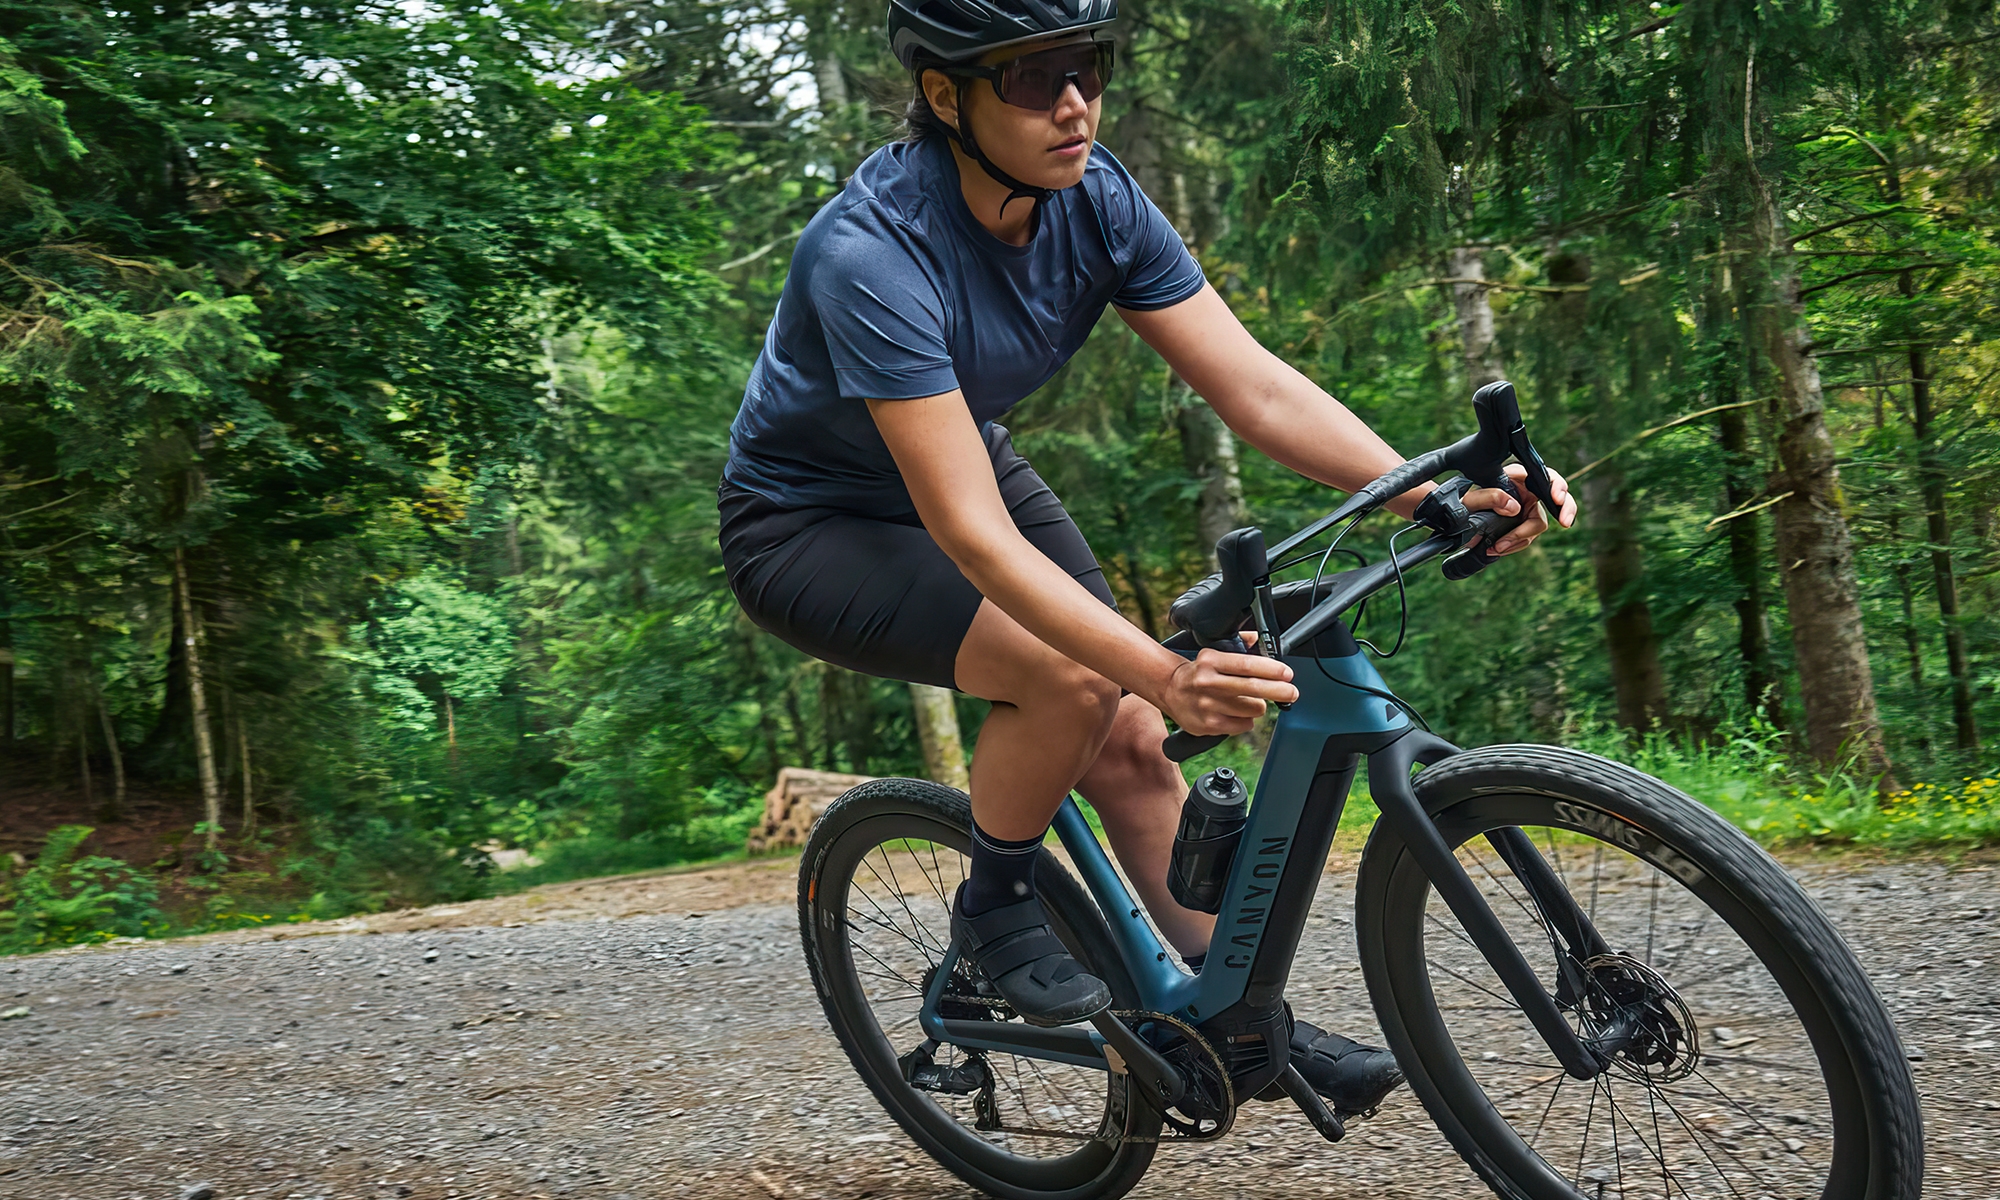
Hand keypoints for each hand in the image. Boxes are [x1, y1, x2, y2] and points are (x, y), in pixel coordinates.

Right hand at [1159, 639, 1298, 736]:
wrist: (1170, 690)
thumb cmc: (1198, 671)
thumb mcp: (1213, 652)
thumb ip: (1239, 644)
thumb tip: (1259, 639)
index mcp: (1210, 660)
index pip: (1247, 664)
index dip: (1272, 669)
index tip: (1287, 673)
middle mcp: (1207, 682)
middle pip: (1253, 688)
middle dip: (1279, 690)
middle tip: (1291, 692)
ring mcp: (1207, 705)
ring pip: (1252, 709)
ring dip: (1258, 705)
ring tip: (1248, 700)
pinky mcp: (1209, 725)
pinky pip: (1243, 724)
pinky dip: (1246, 720)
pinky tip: (1236, 712)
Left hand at [1463, 464, 1578, 556]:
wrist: (1455, 518)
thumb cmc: (1462, 502)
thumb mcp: (1470, 498)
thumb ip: (1489, 497)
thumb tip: (1514, 507)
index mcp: (1518, 476)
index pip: (1547, 477)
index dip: (1557, 486)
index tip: (1556, 498)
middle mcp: (1526, 491)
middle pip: (1557, 499)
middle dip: (1565, 510)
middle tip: (1566, 522)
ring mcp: (1527, 509)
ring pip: (1539, 524)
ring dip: (1522, 538)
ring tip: (1499, 546)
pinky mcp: (1522, 524)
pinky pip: (1527, 537)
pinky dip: (1515, 544)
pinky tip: (1498, 548)